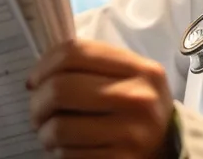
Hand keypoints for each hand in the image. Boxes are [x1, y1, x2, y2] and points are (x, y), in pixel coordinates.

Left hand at [27, 39, 178, 158]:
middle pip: (61, 89)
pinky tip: (64, 148)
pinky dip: (59, 152)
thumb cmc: (136, 107)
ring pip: (60, 127)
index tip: (34, 80)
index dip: (44, 65)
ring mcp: (132, 134)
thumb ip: (93, 65)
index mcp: (140, 69)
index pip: (75, 53)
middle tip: (36, 111)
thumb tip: (39, 75)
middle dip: (37, 102)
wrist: (168, 147)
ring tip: (49, 132)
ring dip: (45, 132)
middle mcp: (139, 99)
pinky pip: (69, 155)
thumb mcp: (129, 77)